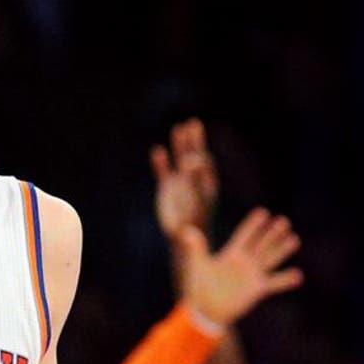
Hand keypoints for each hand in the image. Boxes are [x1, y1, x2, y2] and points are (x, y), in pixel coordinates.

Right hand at [150, 118, 217, 240]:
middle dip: (193, 142)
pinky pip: (163, 172)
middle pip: (194, 157)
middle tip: (193, 124)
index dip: (200, 154)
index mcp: (206, 186)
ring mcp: (180, 184)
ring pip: (179, 160)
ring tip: (179, 128)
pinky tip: (157, 151)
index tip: (195, 150)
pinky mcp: (167, 189)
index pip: (204, 165)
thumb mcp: (196, 207)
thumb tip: (192, 167)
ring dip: (179, 145)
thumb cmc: (195, 227)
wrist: (186, 239)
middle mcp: (194, 182)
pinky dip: (161, 162)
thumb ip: (194, 185)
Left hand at [178, 208, 302, 324]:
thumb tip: (186, 229)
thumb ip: (196, 247)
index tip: (263, 212)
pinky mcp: (257, 290)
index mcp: (231, 254)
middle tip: (284, 220)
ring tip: (294, 239)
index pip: (244, 235)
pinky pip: (274, 283)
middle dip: (272, 233)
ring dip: (282, 250)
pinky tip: (298, 275)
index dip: (253, 225)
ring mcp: (252, 275)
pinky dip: (285, 280)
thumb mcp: (199, 264)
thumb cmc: (200, 286)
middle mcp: (244, 262)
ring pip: (270, 259)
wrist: (206, 309)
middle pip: (261, 244)